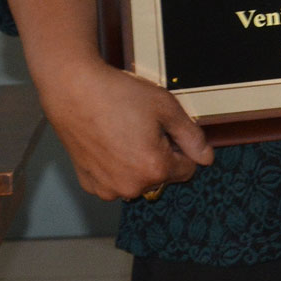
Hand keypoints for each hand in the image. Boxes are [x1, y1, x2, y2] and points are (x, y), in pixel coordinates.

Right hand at [36, 57, 212, 201]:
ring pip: (139, 180)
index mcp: (154, 169)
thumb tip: (207, 157)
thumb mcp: (167, 108)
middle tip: (144, 128)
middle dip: (161, 155)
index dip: (182, 147)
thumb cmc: (118, 96)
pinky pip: (116, 180)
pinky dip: (117, 167)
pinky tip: (110, 143)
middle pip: (163, 176)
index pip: (188, 169)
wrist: (74, 92)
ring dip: (139, 163)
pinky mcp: (89, 184)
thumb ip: (192, 136)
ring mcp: (106, 188)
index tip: (168, 130)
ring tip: (126, 134)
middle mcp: (130, 187)